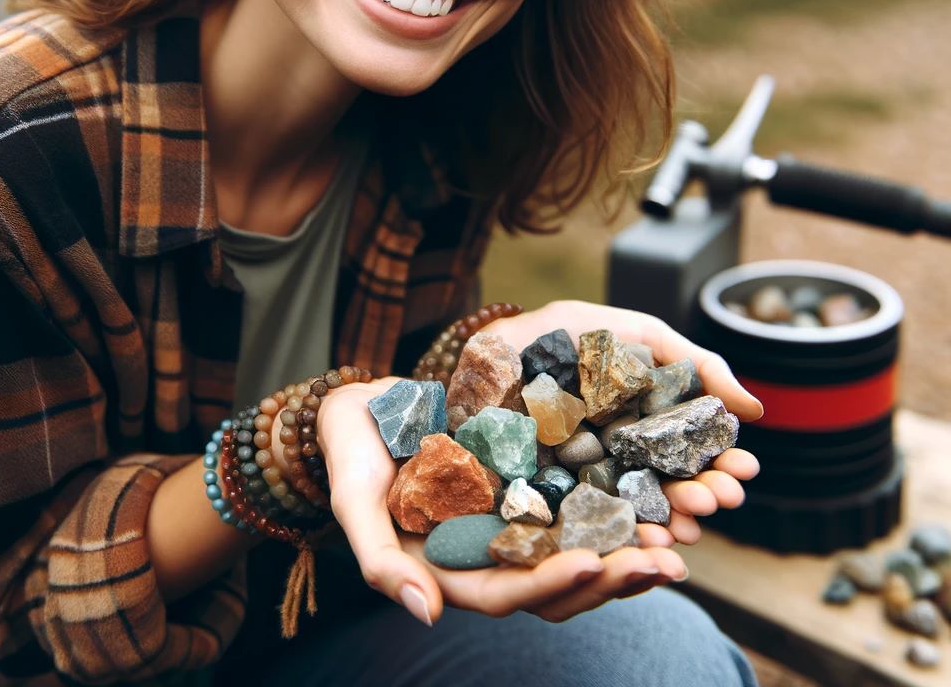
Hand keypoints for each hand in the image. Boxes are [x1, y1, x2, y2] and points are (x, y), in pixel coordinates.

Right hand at [312, 378, 686, 627]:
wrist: (360, 411)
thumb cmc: (351, 454)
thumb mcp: (354, 501)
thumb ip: (379, 558)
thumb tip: (424, 613)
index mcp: (447, 570)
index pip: (507, 592)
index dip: (551, 582)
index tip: (596, 562)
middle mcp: (485, 555)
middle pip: (555, 585)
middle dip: (611, 578)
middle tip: (666, 560)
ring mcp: (507, 524)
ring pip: (573, 556)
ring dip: (623, 555)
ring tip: (675, 542)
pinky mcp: (523, 489)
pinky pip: (572, 511)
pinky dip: (610, 513)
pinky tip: (649, 499)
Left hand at [485, 300, 762, 546]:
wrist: (489, 343)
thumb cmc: (563, 334)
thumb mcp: (634, 334)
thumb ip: (693, 363)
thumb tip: (756, 410)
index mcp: (642, 426)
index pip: (690, 454)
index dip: (719, 464)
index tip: (743, 471)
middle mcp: (618, 461)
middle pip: (667, 488)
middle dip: (700, 496)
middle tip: (720, 498)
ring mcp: (583, 484)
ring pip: (635, 514)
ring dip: (669, 523)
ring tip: (689, 525)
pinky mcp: (545, 502)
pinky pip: (584, 528)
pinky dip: (616, 538)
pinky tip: (643, 541)